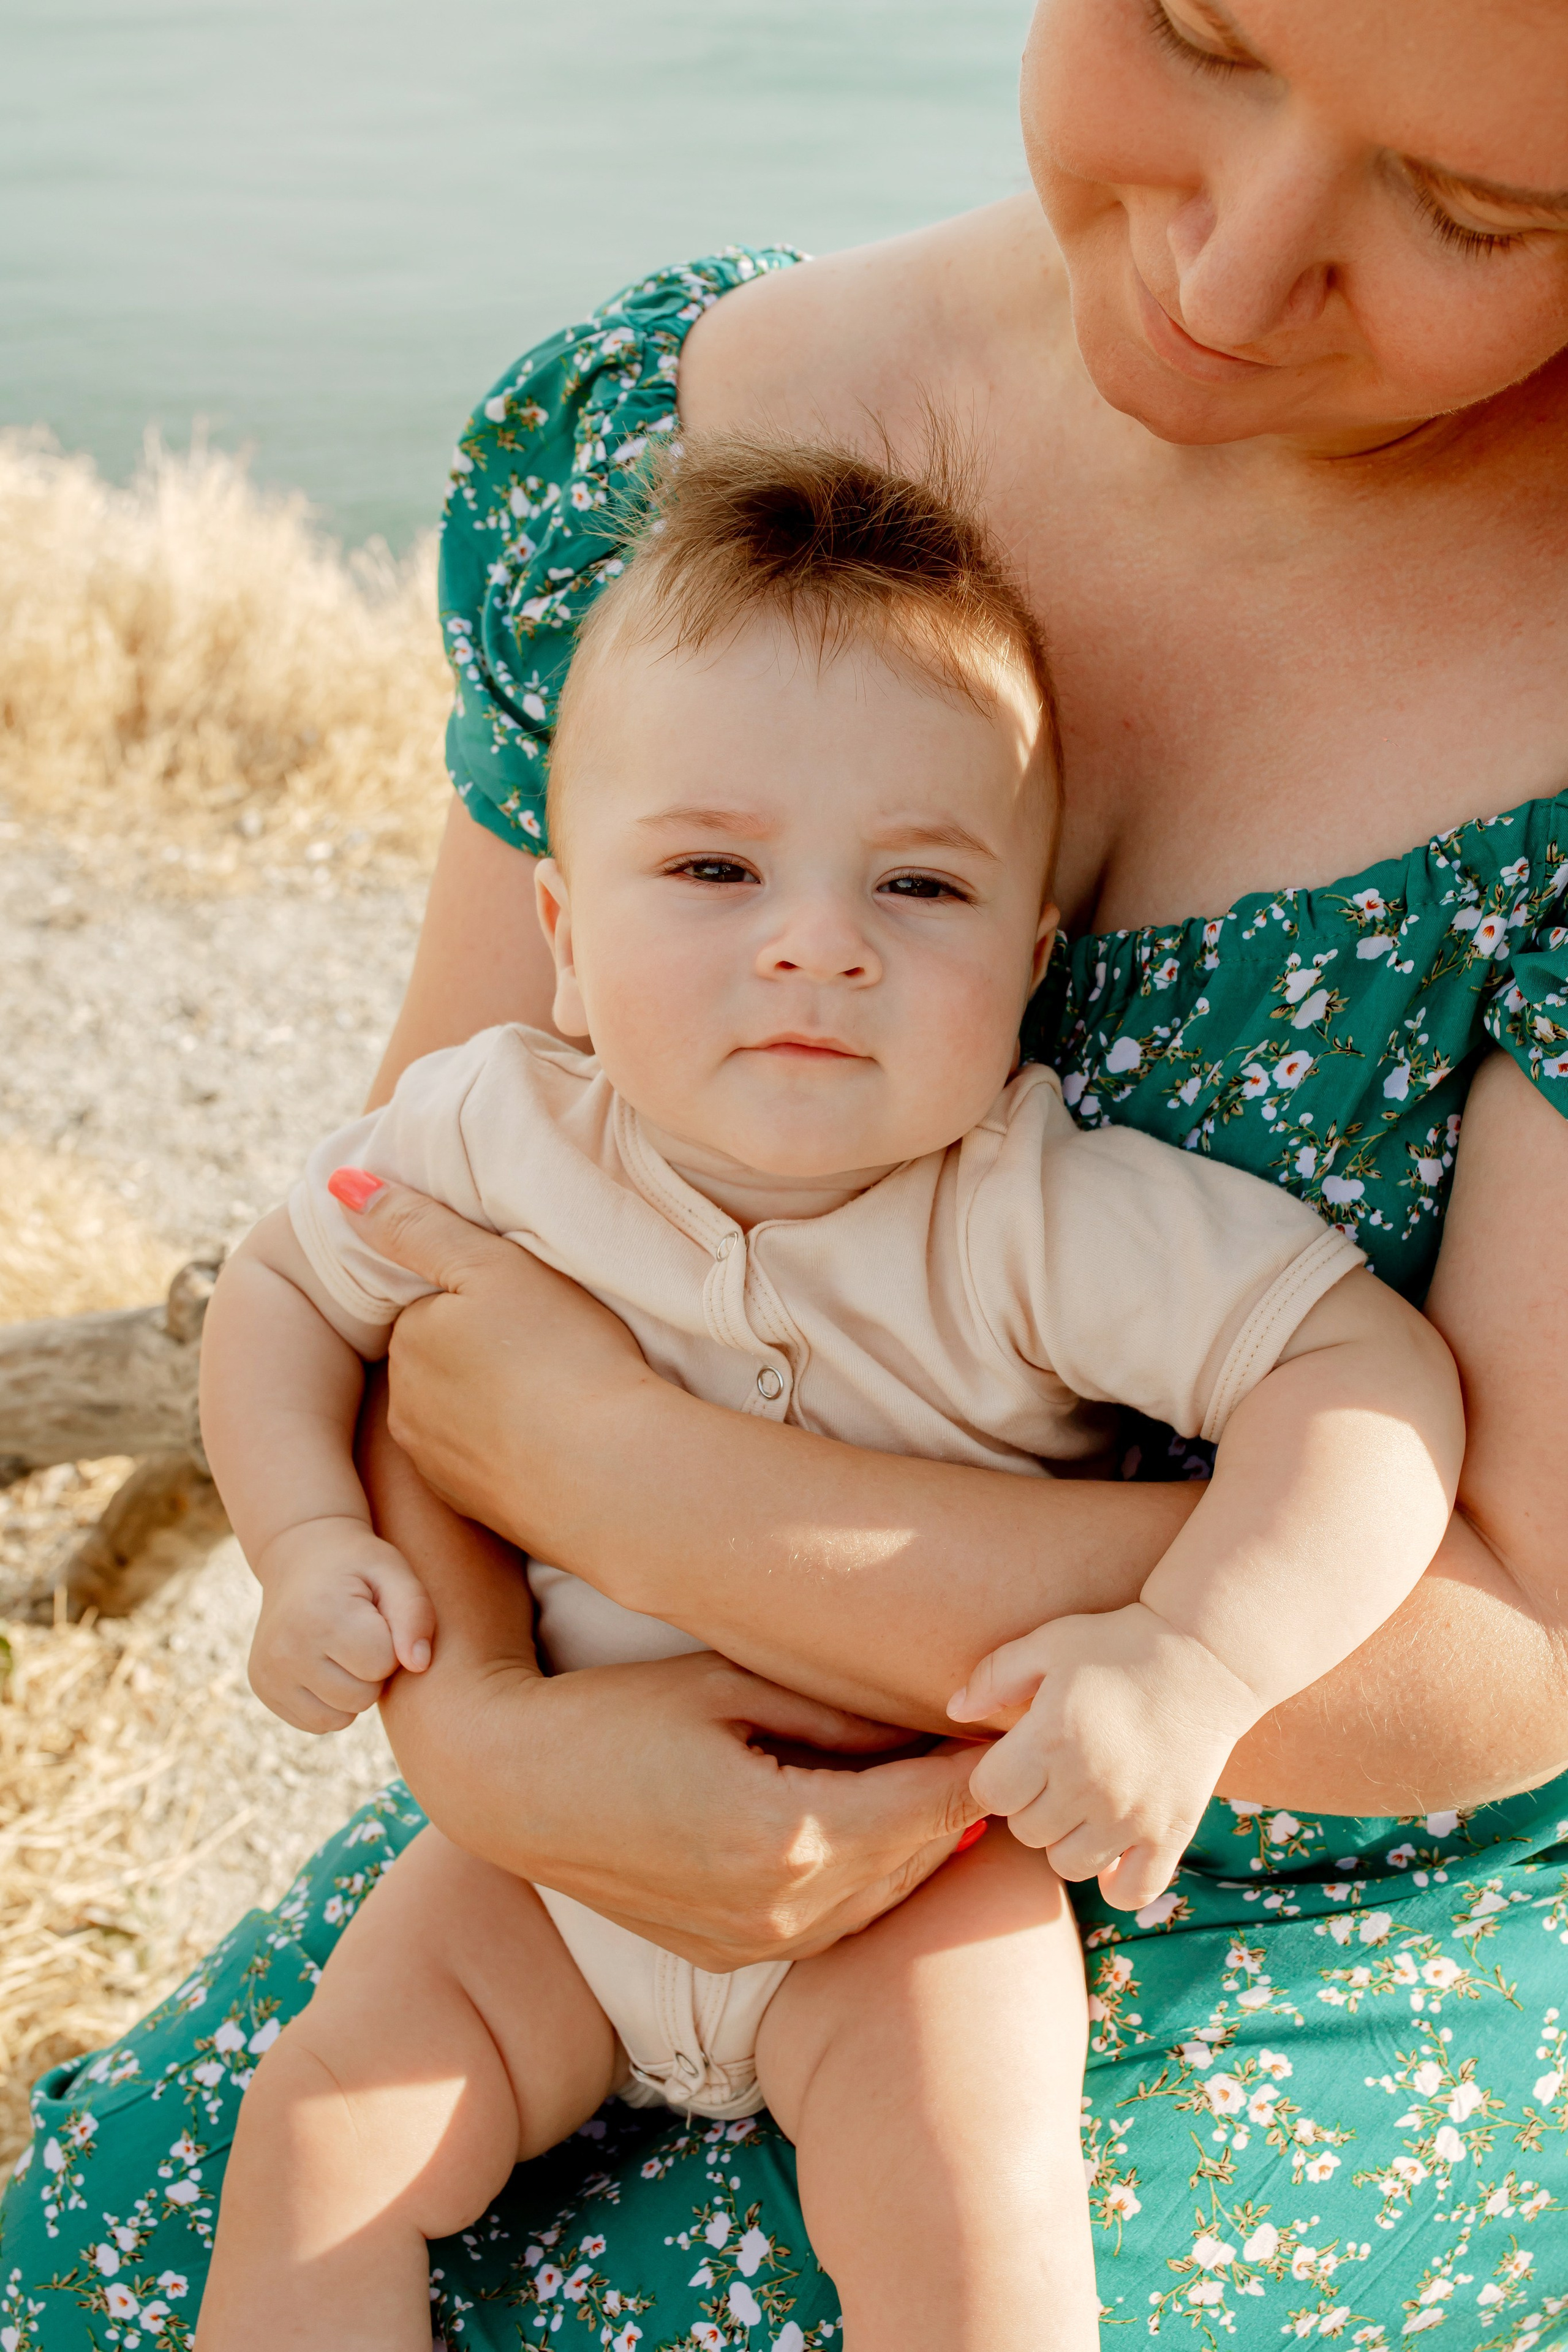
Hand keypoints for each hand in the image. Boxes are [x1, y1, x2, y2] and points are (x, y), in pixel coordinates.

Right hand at [250, 1517, 435, 1733]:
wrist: (301, 1558)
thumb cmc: (358, 1567)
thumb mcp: (395, 1573)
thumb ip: (416, 1614)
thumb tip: (419, 1665)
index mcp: (322, 1615)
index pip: (383, 1664)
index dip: (392, 1644)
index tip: (376, 1617)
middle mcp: (286, 1647)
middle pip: (362, 1697)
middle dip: (373, 1670)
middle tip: (359, 1632)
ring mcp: (269, 1672)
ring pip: (340, 1718)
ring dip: (353, 1690)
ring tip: (343, 1649)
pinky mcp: (263, 1689)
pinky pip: (317, 1723)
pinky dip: (330, 1702)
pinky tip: (326, 1665)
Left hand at [335, 1177, 647, 1542]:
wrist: (610, 1477)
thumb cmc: (562, 1358)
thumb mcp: (493, 1267)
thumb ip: (418, 1226)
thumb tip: (338, 1186)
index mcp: (409, 1342)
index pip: (433, 1302)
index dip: (484, 1294)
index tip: (533, 1301)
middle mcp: (406, 1408)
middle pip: (444, 1358)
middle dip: (483, 1348)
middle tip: (553, 1344)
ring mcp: (438, 1464)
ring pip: (462, 1411)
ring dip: (498, 1400)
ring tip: (560, 1393)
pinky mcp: (474, 1508)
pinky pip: (486, 1460)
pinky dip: (514, 1446)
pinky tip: (557, 1440)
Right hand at [394, 1644, 987, 1969]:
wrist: (511, 1788)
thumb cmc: (618, 1714)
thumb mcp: (732, 1690)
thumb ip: (838, 1718)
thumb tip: (928, 1726)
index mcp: (789, 1831)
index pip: (929, 1803)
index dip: (977, 1762)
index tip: (1011, 1724)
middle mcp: (783, 1903)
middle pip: (919, 1856)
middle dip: (962, 1804)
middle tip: (999, 1748)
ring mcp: (759, 1941)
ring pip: (884, 1896)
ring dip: (921, 1844)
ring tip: (949, 1781)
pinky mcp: (735, 1954)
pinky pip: (834, 1921)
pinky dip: (870, 1876)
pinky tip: (879, 1827)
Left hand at [948, 1604, 1258, 1911]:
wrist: (1208, 1658)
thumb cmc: (1119, 1643)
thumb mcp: (1050, 1641)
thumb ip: (995, 1675)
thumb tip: (955, 1711)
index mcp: (1051, 1737)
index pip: (988, 1795)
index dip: (995, 1777)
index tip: (1016, 1758)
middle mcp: (1088, 1784)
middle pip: (1024, 1832)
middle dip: (1028, 1804)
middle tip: (1052, 1773)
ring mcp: (1131, 1815)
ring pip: (1068, 1864)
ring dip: (1066, 1839)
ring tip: (1081, 1802)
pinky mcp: (1172, 1833)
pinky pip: (1131, 1891)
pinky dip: (1117, 1881)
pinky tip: (1114, 1849)